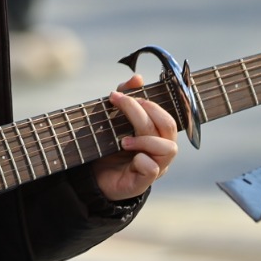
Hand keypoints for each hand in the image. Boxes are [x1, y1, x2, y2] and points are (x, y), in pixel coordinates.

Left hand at [91, 72, 178, 201]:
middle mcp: (161, 151)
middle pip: (168, 127)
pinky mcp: (142, 182)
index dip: (149, 103)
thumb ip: (125, 98)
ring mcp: (155, 167)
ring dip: (145, 139)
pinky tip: (131, 157)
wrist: (92, 177)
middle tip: (121, 105)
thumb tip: (138, 78)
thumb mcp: (112, 119)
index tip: (120, 96)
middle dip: (144, 112)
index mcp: (157, 135)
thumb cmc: (107, 146)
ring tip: (123, 140)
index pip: (166, 116)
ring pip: (168, 148)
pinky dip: (143, 161)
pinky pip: (153, 170)